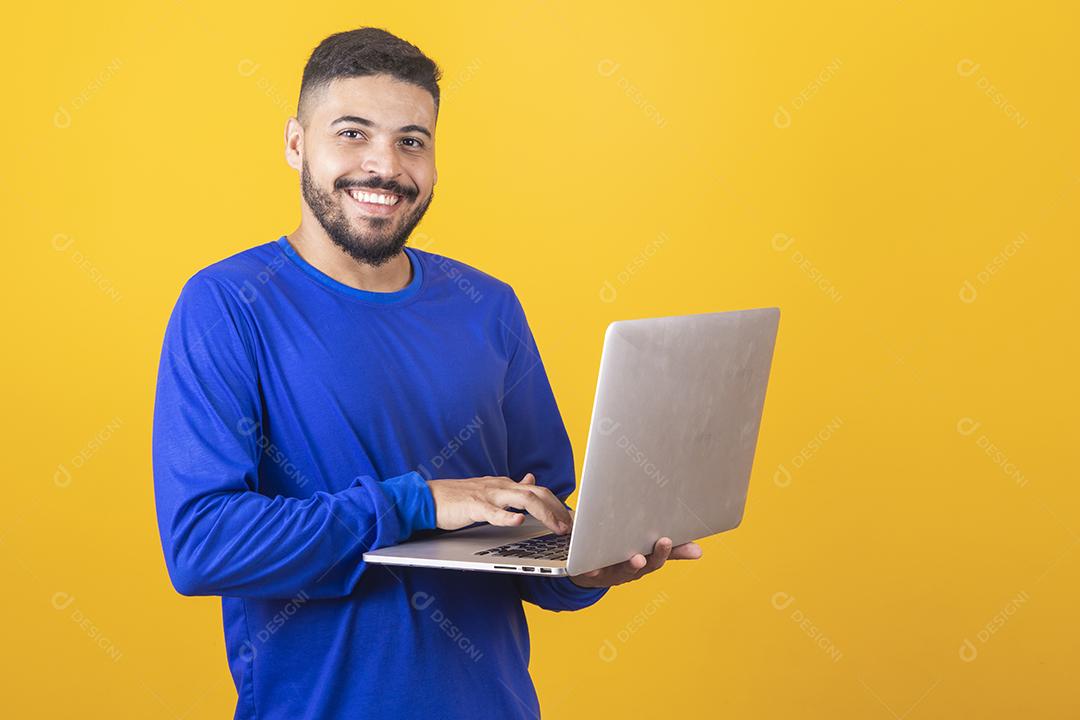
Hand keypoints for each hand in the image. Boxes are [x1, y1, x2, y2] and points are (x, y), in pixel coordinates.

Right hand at [427, 473, 571, 534]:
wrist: (429, 497)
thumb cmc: (459, 498)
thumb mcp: (490, 490)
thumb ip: (512, 488)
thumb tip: (531, 479)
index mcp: (505, 485)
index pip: (539, 492)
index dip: (558, 505)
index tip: (571, 520)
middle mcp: (501, 487)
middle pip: (537, 494)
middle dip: (557, 510)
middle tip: (570, 527)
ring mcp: (488, 495)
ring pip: (522, 499)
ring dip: (543, 513)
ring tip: (556, 526)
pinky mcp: (473, 506)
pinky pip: (493, 511)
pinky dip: (507, 517)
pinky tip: (519, 522)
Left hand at [568, 536, 702, 587]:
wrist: (587, 571)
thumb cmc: (621, 557)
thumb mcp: (646, 553)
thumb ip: (669, 551)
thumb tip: (699, 551)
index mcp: (645, 562)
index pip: (661, 557)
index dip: (670, 551)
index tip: (679, 542)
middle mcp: (631, 570)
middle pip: (647, 564)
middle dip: (656, 555)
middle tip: (664, 542)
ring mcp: (612, 573)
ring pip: (623, 570)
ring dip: (631, 565)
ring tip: (637, 558)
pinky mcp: (591, 574)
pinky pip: (592, 572)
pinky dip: (593, 569)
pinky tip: (594, 566)